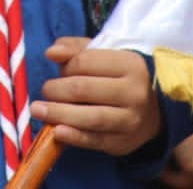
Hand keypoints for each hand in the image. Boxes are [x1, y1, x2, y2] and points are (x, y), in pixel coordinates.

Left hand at [32, 37, 162, 156]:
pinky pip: (94, 140)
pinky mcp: (123, 142)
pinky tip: (57, 131)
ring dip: (58, 114)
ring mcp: (131, 120)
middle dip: (56, 90)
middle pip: (83, 89)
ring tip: (38, 110)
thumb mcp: (104, 55)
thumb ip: (75, 49)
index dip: (65, 66)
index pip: (85, 62)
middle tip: (46, 91)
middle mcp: (134, 92)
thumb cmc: (120, 78)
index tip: (59, 71)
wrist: (153, 110)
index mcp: (130, 64)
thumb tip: (51, 52)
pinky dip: (73, 137)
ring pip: (89, 117)